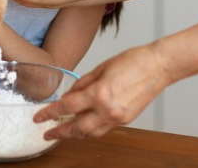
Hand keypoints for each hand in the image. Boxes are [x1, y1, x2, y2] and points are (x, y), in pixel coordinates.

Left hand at [33, 43, 170, 139]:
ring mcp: (118, 117)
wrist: (158, 66)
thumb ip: (82, 84)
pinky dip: (90, 130)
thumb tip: (69, 96)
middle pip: (77, 128)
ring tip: (63, 132)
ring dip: (74, 134)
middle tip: (47, 134)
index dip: (50, 113)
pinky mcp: (126, 120)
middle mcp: (108, 109)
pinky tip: (83, 125)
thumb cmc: (133, 61)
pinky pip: (103, 130)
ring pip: (90, 133)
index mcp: (99, 93)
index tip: (39, 117)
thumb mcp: (101, 68)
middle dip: (59, 132)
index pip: (67, 107)